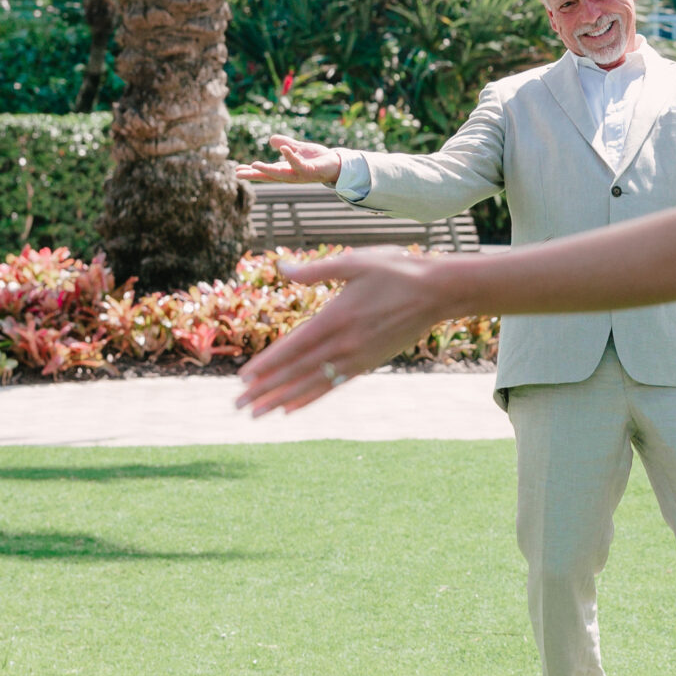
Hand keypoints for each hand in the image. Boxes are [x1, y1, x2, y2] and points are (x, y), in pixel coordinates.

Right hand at [233, 133, 343, 187]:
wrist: (337, 164)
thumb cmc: (317, 158)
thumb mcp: (298, 149)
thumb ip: (285, 143)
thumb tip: (272, 140)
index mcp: (285, 170)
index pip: (266, 172)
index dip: (252, 172)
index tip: (237, 171)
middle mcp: (290, 175)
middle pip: (269, 176)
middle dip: (254, 175)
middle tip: (238, 173)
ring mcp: (300, 174)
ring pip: (281, 174)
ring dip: (268, 170)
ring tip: (254, 164)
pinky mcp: (310, 171)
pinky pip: (299, 164)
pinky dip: (291, 157)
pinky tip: (284, 149)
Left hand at [236, 247, 443, 415]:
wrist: (437, 292)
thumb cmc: (396, 271)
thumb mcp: (355, 262)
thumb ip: (315, 269)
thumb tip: (281, 267)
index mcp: (335, 316)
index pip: (293, 346)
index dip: (267, 364)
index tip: (243, 378)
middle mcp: (343, 342)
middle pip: (297, 370)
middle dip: (266, 389)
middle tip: (238, 405)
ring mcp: (357, 356)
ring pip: (312, 383)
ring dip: (282, 399)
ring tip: (258, 413)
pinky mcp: (368, 363)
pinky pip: (333, 385)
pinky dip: (310, 397)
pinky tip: (292, 407)